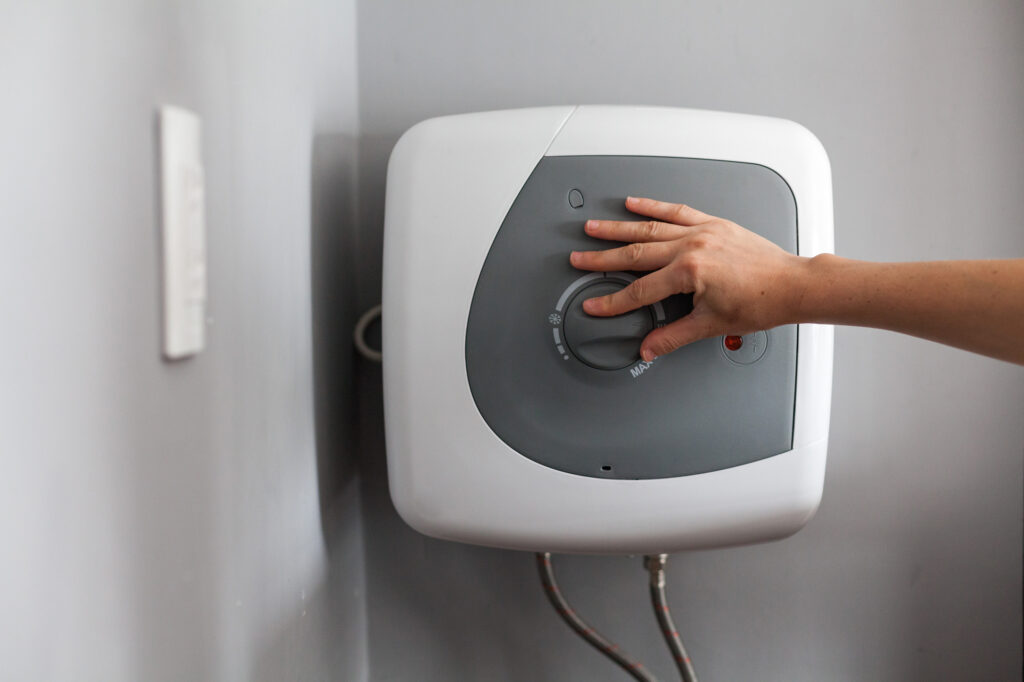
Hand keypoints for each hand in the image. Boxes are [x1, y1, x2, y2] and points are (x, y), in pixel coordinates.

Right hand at [569, 196, 808, 360]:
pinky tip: (634, 203)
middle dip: (603, 258)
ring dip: (618, 227)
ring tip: (594, 228)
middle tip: (579, 259)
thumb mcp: (711, 325)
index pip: (640, 290)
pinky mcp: (712, 223)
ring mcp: (702, 231)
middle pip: (636, 253)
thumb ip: (673, 336)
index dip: (613, 301)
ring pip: (650, 227)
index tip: (595, 304)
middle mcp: (693, 246)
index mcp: (690, 272)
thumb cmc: (760, 302)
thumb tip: (649, 349)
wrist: (792, 285)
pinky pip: (676, 210)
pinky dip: (653, 206)